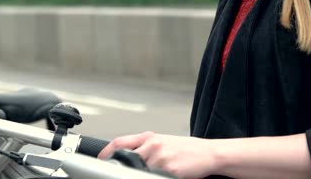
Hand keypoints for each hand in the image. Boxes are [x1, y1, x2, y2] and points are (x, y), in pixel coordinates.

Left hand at [98, 132, 218, 178]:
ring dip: (143, 174)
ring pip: (140, 170)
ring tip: (155, 172)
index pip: (120, 142)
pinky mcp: (169, 169)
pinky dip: (156, 176)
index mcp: (150, 137)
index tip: (100, 160)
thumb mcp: (164, 142)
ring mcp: (160, 157)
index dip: (106, 152)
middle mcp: (153, 145)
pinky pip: (154, 176)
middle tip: (123, 172)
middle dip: (124, 167)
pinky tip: (165, 174)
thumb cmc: (188, 149)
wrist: (209, 153)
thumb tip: (129, 156)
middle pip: (127, 158)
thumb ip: (146, 147)